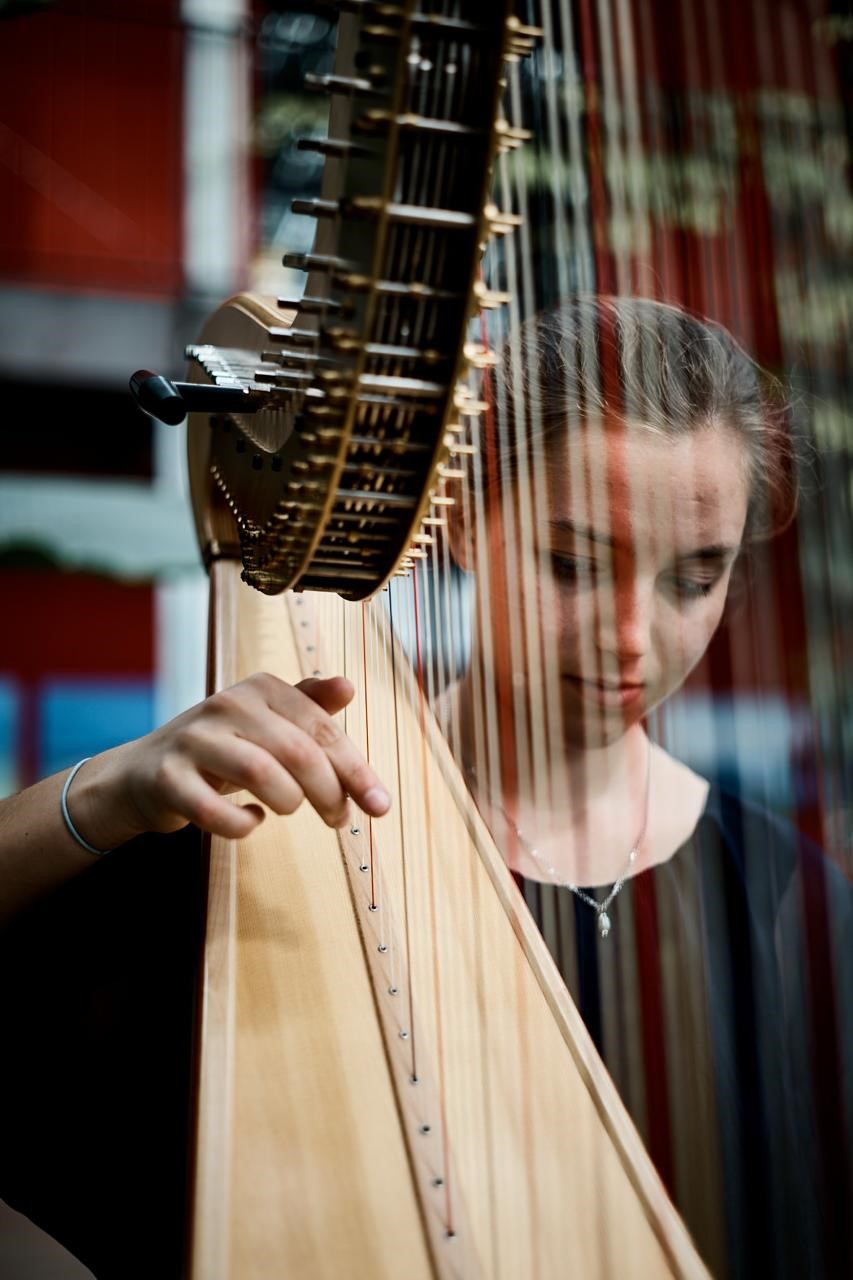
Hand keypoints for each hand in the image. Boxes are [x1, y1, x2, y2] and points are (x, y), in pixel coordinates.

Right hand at [84, 673, 389, 845]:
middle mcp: (226, 703)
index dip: (356, 770)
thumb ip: (310, 708)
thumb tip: (349, 685)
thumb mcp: (267, 724)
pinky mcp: (168, 777)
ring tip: (289, 809)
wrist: (142, 775)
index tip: (380, 804)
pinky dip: (242, 824)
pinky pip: (215, 810)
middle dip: (329, 793)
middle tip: (339, 820)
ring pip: (261, 773)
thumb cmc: (220, 751)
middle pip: (298, 751)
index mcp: (260, 688)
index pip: (321, 728)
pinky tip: (250, 821)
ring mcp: (194, 739)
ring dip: (288, 802)